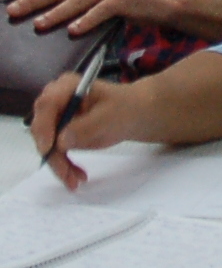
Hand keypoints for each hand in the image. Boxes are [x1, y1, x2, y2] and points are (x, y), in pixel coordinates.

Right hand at [30, 74, 144, 188]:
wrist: (133, 113)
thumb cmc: (124, 107)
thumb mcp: (110, 114)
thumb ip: (86, 126)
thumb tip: (61, 141)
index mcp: (67, 87)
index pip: (47, 105)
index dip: (44, 127)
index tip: (50, 148)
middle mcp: (56, 102)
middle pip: (42, 129)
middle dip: (52, 154)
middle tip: (67, 174)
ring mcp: (56, 119)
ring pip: (46, 146)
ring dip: (59, 165)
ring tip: (76, 180)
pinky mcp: (60, 135)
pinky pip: (55, 154)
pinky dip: (64, 166)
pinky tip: (76, 176)